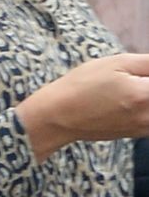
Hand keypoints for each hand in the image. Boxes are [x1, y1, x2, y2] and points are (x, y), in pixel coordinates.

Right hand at [17, 54, 148, 161]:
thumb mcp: (116, 63)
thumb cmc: (82, 85)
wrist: (57, 118)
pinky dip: (148, 110)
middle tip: (141, 79)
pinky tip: (138, 99)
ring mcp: (142, 128)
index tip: (146, 72)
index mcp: (144, 95)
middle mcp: (147, 116)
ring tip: (138, 89)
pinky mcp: (135, 134)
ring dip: (148, 100)